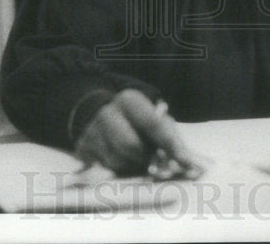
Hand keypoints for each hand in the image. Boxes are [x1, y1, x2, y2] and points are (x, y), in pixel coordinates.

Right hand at [74, 89, 196, 175]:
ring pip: (117, 160)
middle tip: (154, 162)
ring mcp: (92, 130)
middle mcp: (107, 112)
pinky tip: (122, 158)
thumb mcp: (153, 118)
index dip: (171, 145)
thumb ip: (169, 136)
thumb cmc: (135, 120)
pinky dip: (118, 168)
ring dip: (132, 165)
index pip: (153, 124)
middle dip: (146, 158)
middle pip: (131, 145)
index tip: (185, 162)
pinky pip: (105, 168)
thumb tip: (187, 163)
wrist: (98, 113)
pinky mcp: (82, 147)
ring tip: (136, 157)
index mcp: (130, 100)